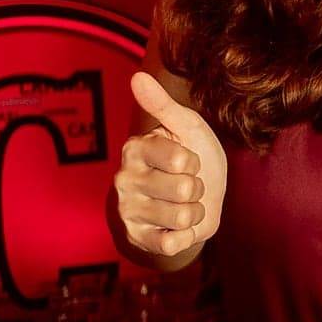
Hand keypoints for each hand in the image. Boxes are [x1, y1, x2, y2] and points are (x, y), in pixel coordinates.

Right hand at [115, 72, 226, 258]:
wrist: (191, 198)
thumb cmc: (190, 155)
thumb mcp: (184, 126)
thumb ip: (162, 104)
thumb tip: (138, 77)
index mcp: (135, 149)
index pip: (182, 160)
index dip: (196, 162)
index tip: (186, 160)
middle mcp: (124, 181)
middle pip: (185, 189)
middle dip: (197, 188)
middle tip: (185, 184)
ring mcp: (129, 212)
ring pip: (182, 216)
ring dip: (194, 211)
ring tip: (183, 203)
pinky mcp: (137, 239)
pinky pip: (172, 244)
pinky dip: (186, 236)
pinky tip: (177, 226)